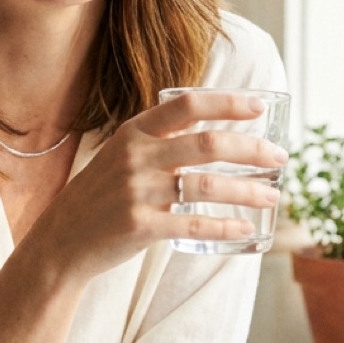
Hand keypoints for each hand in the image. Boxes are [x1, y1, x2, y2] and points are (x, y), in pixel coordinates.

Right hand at [34, 90, 287, 282]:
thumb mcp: (121, 156)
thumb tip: (213, 131)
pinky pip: (194, 223)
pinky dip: (225, 226)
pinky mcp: (141, 226)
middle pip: (207, 144)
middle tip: (280, 156)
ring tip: (273, 195)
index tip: (260, 106)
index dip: (227, 102)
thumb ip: (159, 142)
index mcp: (133, 133)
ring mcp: (137, 192)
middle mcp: (136, 158)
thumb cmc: (101, 196)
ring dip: (248, 190)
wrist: (62, 240)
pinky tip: (246, 228)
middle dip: (252, 148)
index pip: (187, 105)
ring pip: (207, 185)